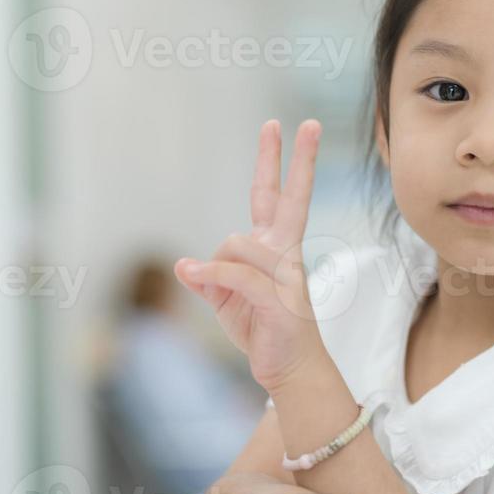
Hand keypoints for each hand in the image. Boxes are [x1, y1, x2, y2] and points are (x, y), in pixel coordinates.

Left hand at [175, 119, 327, 394]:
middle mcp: (285, 255)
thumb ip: (209, 277)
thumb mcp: (226, 299)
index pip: (275, 196)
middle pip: (289, 198)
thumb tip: (184, 266)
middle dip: (298, 160)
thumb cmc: (262, 329)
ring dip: (215, 268)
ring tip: (223, 299)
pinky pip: (234, 274)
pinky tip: (191, 274)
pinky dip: (210, 275)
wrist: (289, 370)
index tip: (285, 126)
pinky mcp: (279, 298)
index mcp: (275, 249)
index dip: (278, 162)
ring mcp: (286, 275)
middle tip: (308, 123)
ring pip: (236, 244)